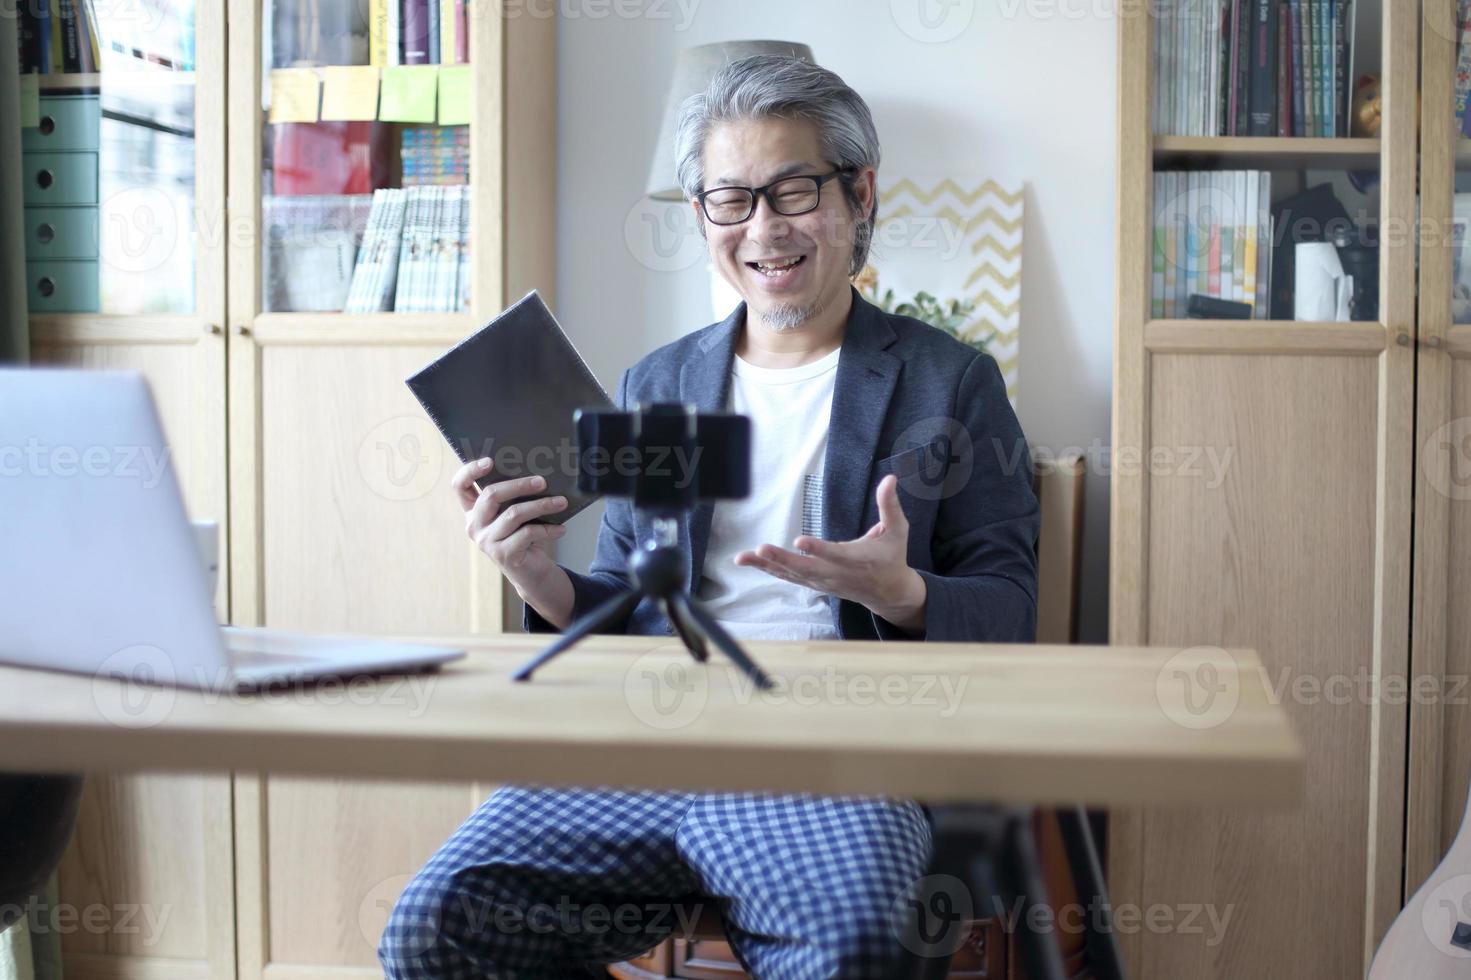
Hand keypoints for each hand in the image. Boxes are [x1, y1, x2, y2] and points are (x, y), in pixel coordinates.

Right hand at [454, 457, 567, 590]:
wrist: (531, 572)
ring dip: (542, 505)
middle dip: (520, 485)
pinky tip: (561, 528)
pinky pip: (528, 533)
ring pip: (514, 514)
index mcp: (473, 511)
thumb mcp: (514, 514)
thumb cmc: (524, 536)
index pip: (459, 486)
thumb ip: (515, 497)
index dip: (470, 471)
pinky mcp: (503, 555)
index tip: (490, 461)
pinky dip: (548, 529)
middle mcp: (474, 525)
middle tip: (543, 481)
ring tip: (561, 502)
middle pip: (491, 495)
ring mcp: (486, 541)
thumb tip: (537, 474)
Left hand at [733, 474, 926, 633]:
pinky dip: (769, 570)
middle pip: (806, 569)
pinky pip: (789, 577)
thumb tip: (890, 478)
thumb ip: (890, 505)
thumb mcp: (897, 530)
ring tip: (743, 557)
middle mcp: (837, 574)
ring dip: (767, 566)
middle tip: (762, 549)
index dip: (818, 549)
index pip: (836, 555)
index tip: (800, 541)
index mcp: (858, 559)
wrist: (888, 592)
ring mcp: (823, 582)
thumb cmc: (892, 556)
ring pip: (792, 575)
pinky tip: (749, 560)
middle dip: (783, 560)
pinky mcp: (815, 584)